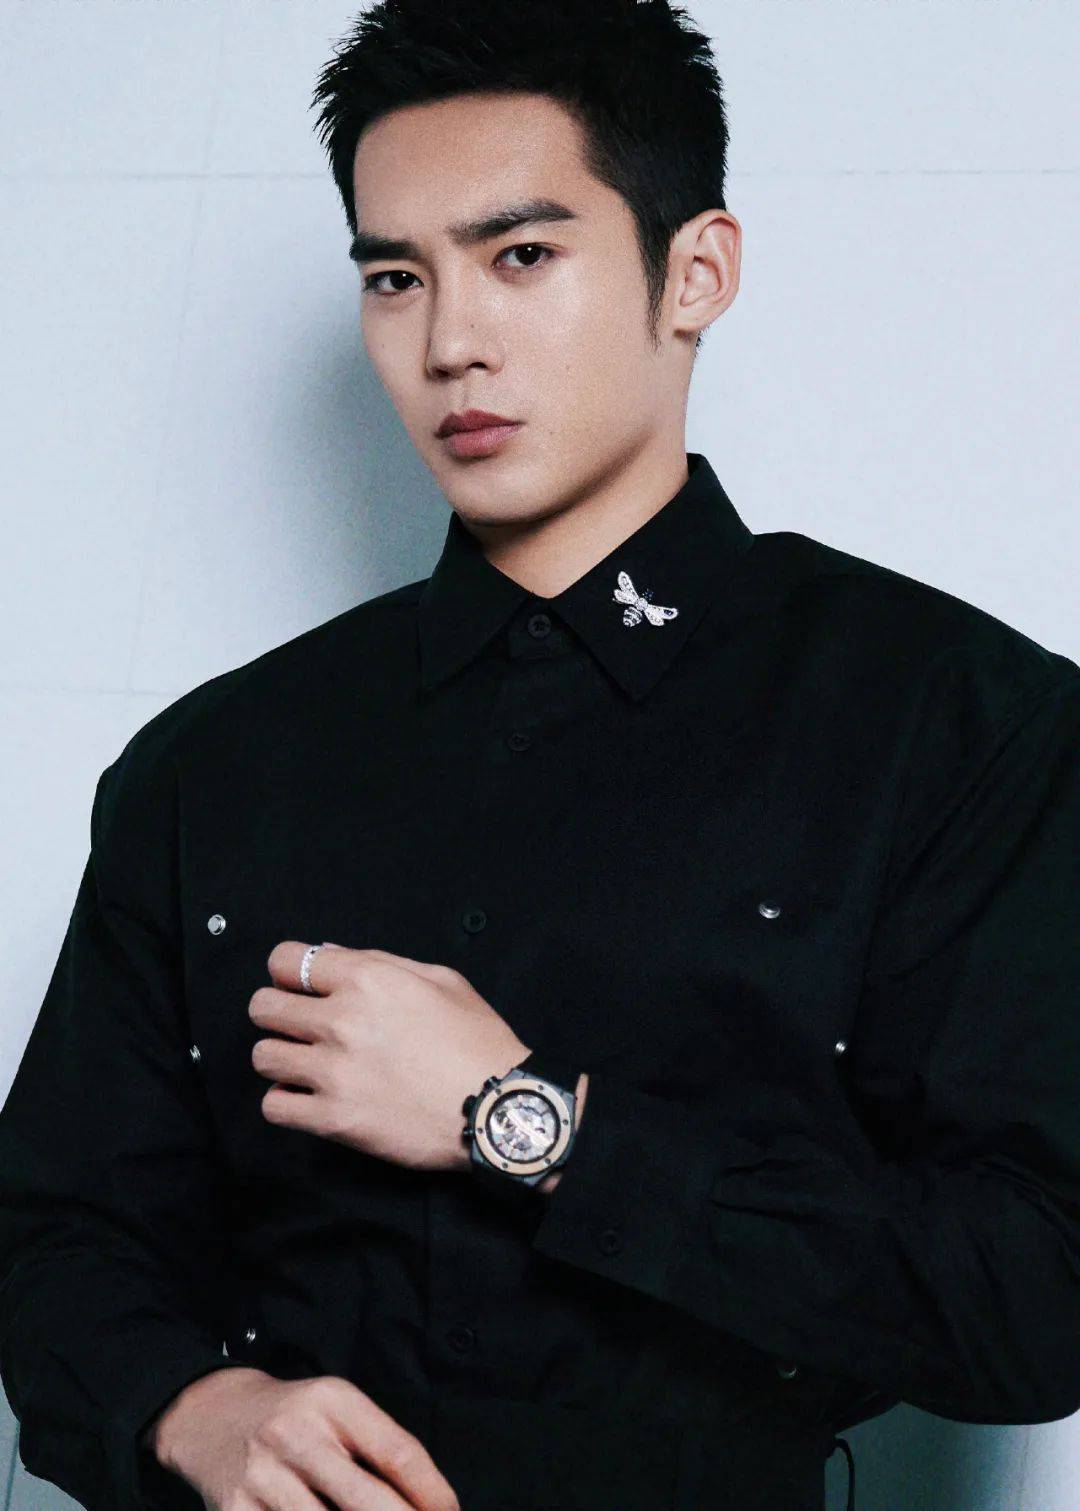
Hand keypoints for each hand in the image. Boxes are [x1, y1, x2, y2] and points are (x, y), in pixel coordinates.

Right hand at [148, 1365, 459, 1509]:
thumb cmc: (292, 1416)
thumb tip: (428, 1501)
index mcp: (332, 1401)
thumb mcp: (336, 1408)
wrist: (210, 1415)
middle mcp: (296, 1435)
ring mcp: (262, 1477)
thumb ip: (378, 1446)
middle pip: (365, 1500)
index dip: (432, 1492)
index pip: (396, 1452)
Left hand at [249, 942, 528, 1171]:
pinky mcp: (333, 1119)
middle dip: (276, 1012)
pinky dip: (285, 1102)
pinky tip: (307, 1098)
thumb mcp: (442, 981)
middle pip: (262, 1007)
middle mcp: (341, 1021)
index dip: (287, 972)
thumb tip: (330, 955)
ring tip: (304, 1064)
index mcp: (366, 979)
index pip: (285, 961)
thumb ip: (381, 962)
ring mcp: (332, 1072)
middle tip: (298, 1026)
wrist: (498, 1109)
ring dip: (280, 1058)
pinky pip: (274, 1107)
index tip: (297, 986)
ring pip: (262, 1057)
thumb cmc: (477, 1042)